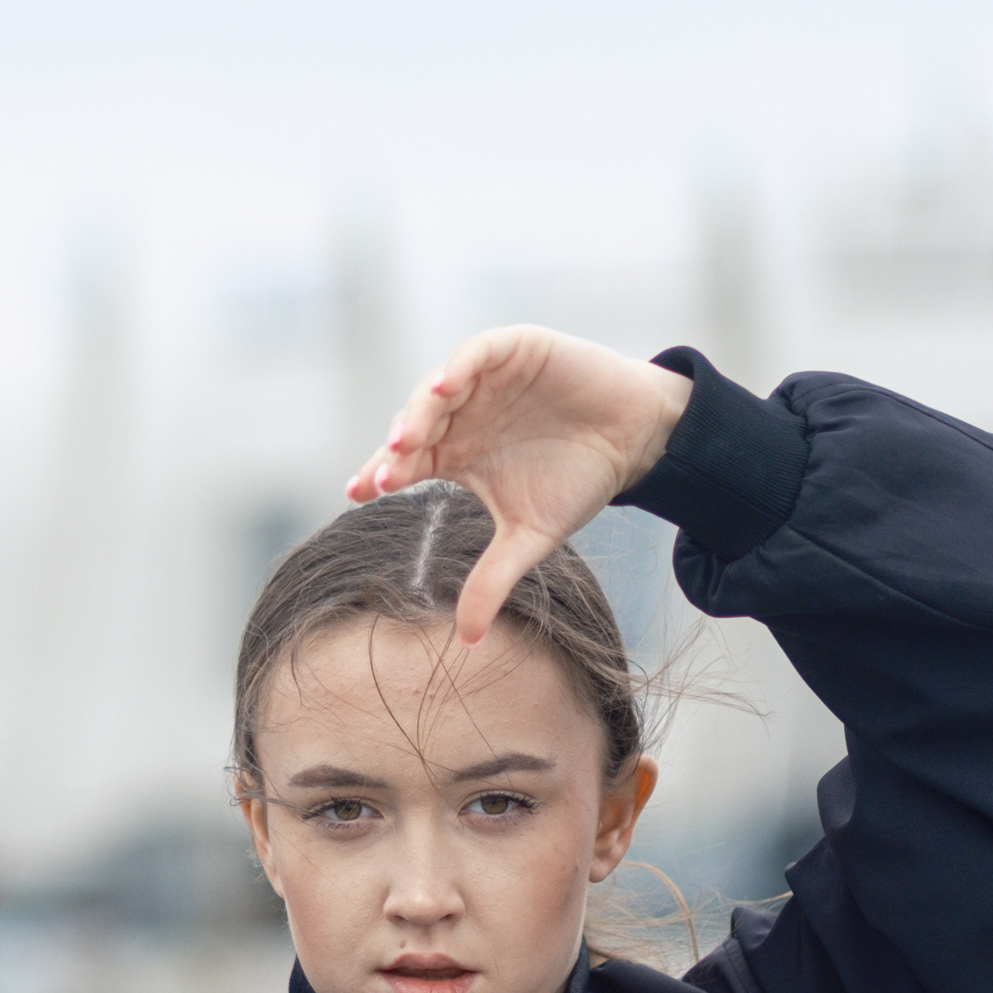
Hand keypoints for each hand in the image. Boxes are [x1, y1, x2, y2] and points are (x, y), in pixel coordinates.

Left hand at [345, 326, 692, 644]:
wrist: (634, 441)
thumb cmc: (578, 482)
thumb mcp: (530, 537)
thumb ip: (493, 580)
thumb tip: (468, 642)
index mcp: (455, 454)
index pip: (405, 463)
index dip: (379, 474)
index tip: (358, 493)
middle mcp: (463, 415)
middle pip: (416, 428)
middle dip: (397, 449)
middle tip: (385, 474)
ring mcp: (486, 380)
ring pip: (439, 390)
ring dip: (420, 410)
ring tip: (407, 437)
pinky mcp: (516, 349)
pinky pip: (478, 353)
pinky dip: (461, 366)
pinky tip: (447, 386)